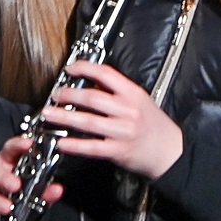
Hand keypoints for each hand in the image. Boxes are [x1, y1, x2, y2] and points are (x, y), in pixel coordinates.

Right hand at [0, 132, 62, 220]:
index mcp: (8, 163)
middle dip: (4, 178)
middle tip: (16, 186)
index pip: (11, 149)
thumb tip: (57, 190)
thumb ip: (46, 190)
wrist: (9, 211)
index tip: (28, 143)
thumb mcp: (36, 190)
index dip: (18, 145)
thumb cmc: (20, 192)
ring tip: (7, 209)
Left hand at [42, 60, 182, 178]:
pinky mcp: (119, 151)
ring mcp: (122, 131)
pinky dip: (74, 145)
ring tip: (49, 114)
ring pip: (88, 122)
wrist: (171, 152)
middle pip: (92, 98)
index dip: (85, 68)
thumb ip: (119, 93)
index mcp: (134, 94)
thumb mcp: (142, 101)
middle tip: (55, 94)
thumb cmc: (155, 126)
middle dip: (69, 94)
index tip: (70, 69)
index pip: (106, 74)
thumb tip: (92, 83)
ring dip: (64, 117)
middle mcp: (128, 111)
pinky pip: (92, 147)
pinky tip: (62, 142)